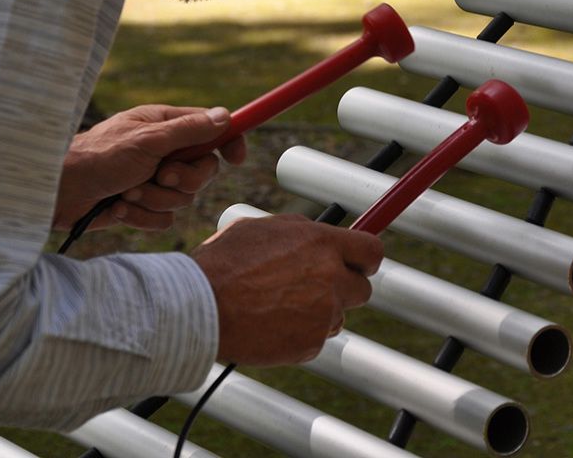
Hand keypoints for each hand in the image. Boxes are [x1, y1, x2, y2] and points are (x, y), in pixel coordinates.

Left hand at [53, 105, 246, 231]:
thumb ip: (189, 130)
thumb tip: (224, 116)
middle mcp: (162, 151)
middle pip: (203, 171)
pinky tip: (118, 207)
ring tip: (127, 190)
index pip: (210, 129)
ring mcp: (152, 180)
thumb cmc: (98, 157)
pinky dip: (141, 216)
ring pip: (183, 199)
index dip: (228, 141)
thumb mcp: (148, 140)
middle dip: (182, 179)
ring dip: (155, 198)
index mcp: (164, 125)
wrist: (58, 193)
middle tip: (159, 174)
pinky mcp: (142, 206)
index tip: (237, 157)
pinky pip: (164, 219)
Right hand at [191, 214, 382, 365]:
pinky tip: (270, 324)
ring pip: (337, 316)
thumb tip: (318, 232)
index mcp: (320, 243)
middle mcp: (329, 278)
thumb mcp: (262, 228)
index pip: (371, 251)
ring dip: (319, 312)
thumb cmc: (224, 263)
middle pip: (362, 289)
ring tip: (279, 305)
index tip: (360, 264)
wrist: (200, 306)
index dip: (366, 259)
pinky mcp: (309, 344)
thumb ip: (299, 231)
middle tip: (315, 288)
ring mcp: (322, 314)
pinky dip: (299, 334)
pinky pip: (315, 339)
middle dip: (342, 288)